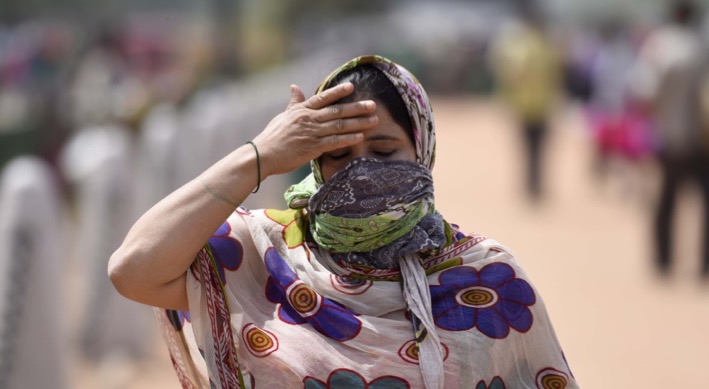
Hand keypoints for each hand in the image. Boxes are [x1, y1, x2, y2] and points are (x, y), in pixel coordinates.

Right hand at [252, 82, 377, 176]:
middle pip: (337, 111)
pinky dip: (348, 139)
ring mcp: (311, 133)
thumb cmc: (272, 136)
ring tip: (373, 120)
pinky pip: (334, 142)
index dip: (338, 92)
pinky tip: (360, 137)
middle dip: (356, 108)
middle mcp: (308, 119)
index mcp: (302, 110)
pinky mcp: (312, 148)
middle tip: (373, 105)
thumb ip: (294, 102)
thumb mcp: (284, 116)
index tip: (352, 86)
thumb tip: (294, 86)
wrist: (262, 155)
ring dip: (358, 123)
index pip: (323, 98)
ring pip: (339, 126)